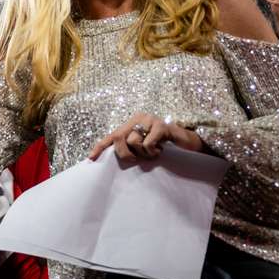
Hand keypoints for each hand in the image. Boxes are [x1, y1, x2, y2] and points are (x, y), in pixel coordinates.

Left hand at [89, 112, 205, 162]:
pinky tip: (160, 150)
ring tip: (154, 152)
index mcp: (131, 123)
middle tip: (138, 159)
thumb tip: (109, 160)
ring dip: (143, 153)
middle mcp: (138, 118)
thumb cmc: (162, 145)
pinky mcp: (161, 126)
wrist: (187, 141)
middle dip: (125, 153)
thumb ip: (128, 148)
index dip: (100, 147)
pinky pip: (147, 143)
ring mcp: (150, 120)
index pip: (111, 135)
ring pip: (133, 141)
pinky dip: (152, 152)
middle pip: (118, 137)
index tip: (91, 158)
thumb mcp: (142, 147)